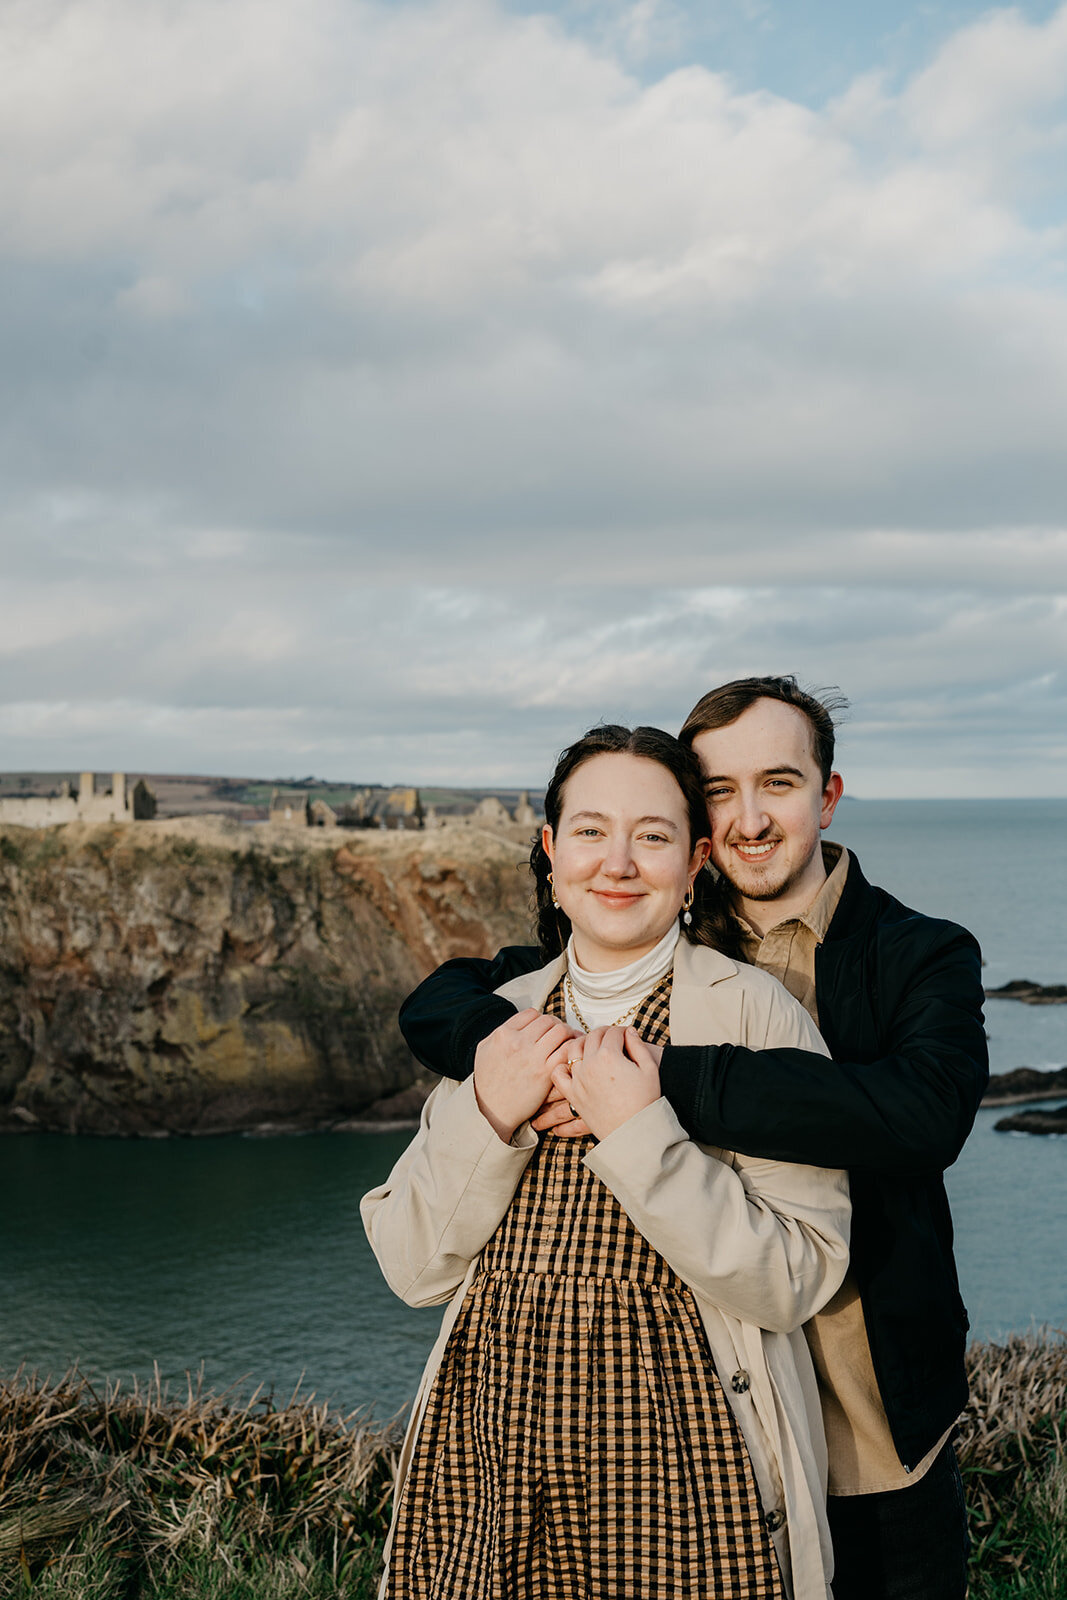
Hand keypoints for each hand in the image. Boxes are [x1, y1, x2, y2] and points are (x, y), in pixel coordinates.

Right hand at [473, 1009, 581, 1143]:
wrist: (492, 1110)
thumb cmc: (487, 1082)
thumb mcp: (484, 1049)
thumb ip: (500, 1032)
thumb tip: (518, 1023)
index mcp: (503, 1034)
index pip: (532, 1014)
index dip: (541, 1018)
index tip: (545, 1027)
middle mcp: (518, 1042)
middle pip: (548, 1020)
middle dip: (557, 1025)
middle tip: (561, 1033)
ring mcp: (533, 1057)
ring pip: (561, 1031)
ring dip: (568, 1034)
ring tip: (570, 1041)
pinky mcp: (545, 1073)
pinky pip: (566, 1051)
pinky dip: (572, 1049)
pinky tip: (572, 1054)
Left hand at [552, 1026, 661, 1140]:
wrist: (636, 1131)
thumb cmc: (645, 1102)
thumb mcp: (649, 1069)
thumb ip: (638, 1045)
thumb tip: (629, 1031)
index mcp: (609, 1056)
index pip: (612, 1033)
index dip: (620, 1030)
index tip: (624, 1034)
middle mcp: (590, 1065)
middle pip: (591, 1037)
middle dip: (601, 1033)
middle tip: (609, 1037)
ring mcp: (579, 1080)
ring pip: (571, 1051)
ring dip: (580, 1044)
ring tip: (589, 1046)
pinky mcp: (574, 1096)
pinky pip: (558, 1077)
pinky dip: (560, 1069)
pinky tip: (570, 1066)